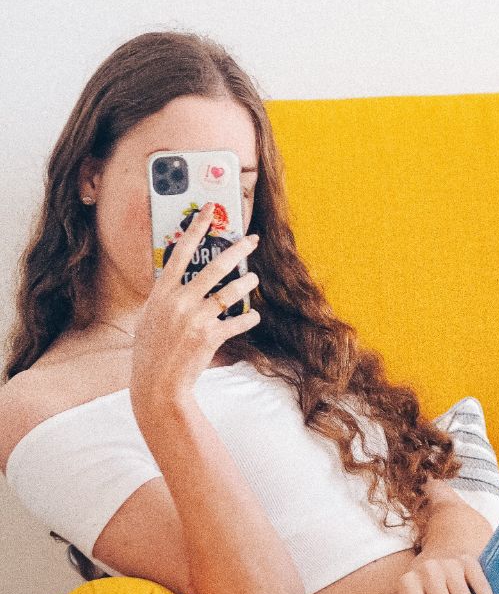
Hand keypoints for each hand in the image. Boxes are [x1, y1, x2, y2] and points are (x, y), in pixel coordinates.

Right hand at [131, 201, 260, 411]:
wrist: (157, 383)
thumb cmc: (151, 349)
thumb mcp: (150, 317)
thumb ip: (165, 296)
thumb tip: (176, 277)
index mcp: (162, 293)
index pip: (180, 252)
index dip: (197, 229)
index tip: (210, 211)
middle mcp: (179, 302)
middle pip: (214, 267)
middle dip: (237, 250)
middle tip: (252, 240)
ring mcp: (195, 318)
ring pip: (231, 291)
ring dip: (247, 283)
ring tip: (253, 278)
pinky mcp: (211, 336)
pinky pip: (239, 320)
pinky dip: (249, 317)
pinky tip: (253, 316)